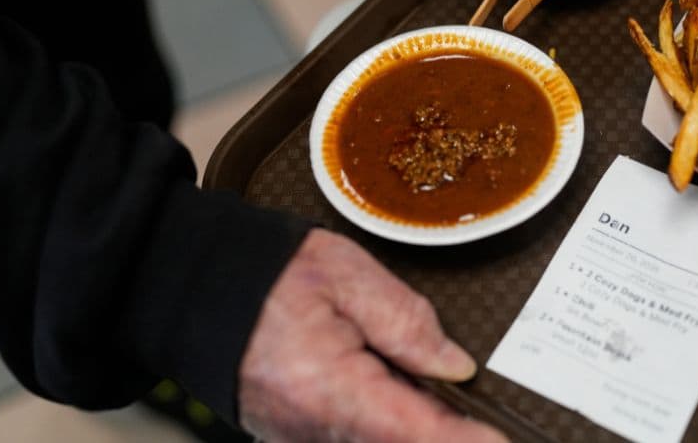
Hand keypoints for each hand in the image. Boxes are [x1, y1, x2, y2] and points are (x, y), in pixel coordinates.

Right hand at [238, 228, 506, 442]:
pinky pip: (348, 435)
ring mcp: (297, 437)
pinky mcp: (291, 434)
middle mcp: (310, 428)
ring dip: (411, 423)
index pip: (415, 431)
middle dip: (442, 430)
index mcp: (329, 387)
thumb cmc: (267, 272)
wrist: (196, 282)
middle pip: (397, 442)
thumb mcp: (347, 274)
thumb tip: (455, 366)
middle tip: (478, 416)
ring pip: (374, 440)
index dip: (464, 440)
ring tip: (439, 400)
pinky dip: (383, 422)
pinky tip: (400, 397)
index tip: (501, 440)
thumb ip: (407, 321)